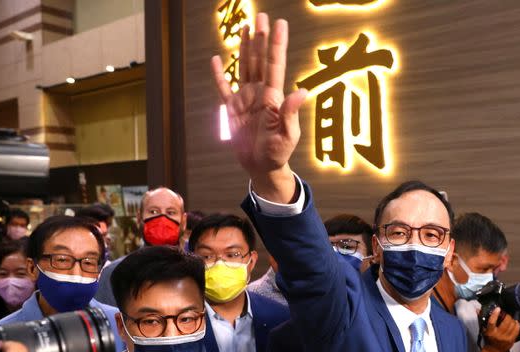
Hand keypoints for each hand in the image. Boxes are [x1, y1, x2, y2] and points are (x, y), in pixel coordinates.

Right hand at [211, 14, 306, 193]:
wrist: (262, 165)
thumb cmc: (278, 152)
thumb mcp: (288, 134)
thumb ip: (291, 113)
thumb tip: (302, 92)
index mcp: (273, 97)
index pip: (275, 65)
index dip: (276, 45)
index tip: (279, 24)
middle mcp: (260, 93)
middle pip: (259, 60)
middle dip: (260, 38)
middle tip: (262, 16)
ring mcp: (245, 99)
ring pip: (244, 67)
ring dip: (245, 48)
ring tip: (246, 27)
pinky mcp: (233, 109)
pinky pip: (224, 88)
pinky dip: (219, 75)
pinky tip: (217, 59)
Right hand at [482, 307, 519, 351]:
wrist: (494, 350)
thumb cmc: (489, 339)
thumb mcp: (484, 329)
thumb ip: (481, 319)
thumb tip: (478, 310)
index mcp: (490, 332)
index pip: (492, 322)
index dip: (495, 314)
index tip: (498, 309)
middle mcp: (498, 335)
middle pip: (505, 322)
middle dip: (507, 316)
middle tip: (506, 315)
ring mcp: (506, 338)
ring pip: (512, 325)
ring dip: (512, 320)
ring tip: (510, 319)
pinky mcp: (511, 340)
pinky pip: (517, 330)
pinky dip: (517, 325)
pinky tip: (515, 323)